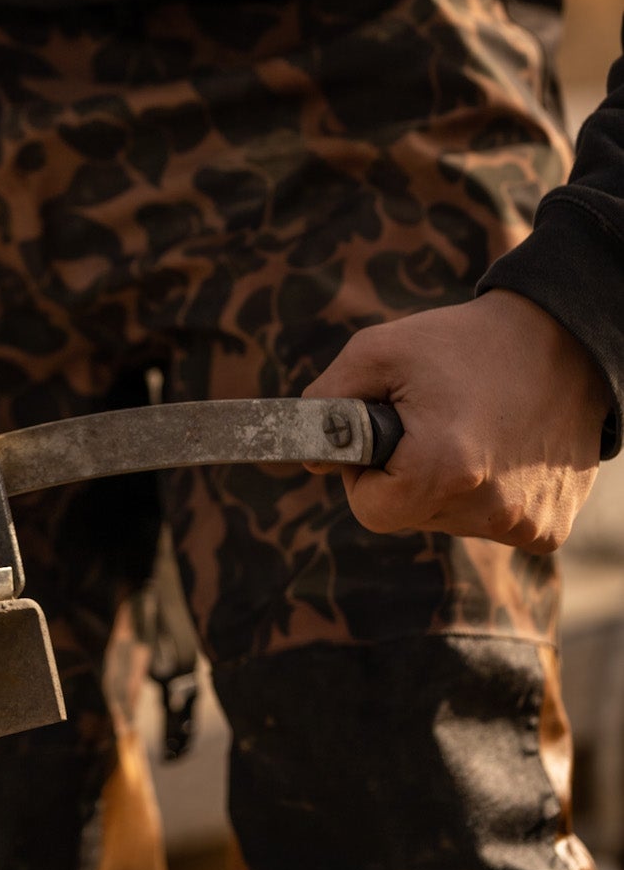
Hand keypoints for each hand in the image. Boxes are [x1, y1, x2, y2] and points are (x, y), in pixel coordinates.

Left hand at [303, 291, 610, 553]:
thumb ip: (328, 402)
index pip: (371, 511)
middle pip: (412, 517)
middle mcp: (489, 508)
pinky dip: (490, 494)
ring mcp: (525, 524)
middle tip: (434, 424)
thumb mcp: (379, 350)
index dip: (365, 476)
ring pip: (451, 522)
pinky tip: (504, 449)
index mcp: (443, 469)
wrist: (561, 341)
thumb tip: (308, 456)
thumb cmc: (462, 343)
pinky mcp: (550, 529)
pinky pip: (494, 524)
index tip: (384, 439)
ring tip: (472, 430)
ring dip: (449, 486)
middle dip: (407, 478)